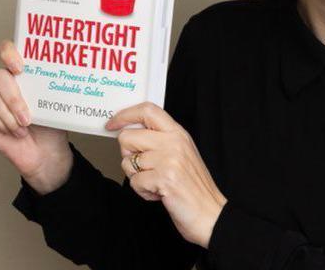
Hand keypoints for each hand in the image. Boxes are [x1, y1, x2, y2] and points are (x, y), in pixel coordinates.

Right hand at [0, 39, 70, 191]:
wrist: (46, 154)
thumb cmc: (52, 127)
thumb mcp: (55, 104)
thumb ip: (49, 87)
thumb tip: (59, 75)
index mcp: (24, 74)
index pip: (9, 51)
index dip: (9, 53)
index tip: (19, 68)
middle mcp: (7, 83)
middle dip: (14, 98)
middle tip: (27, 116)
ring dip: (10, 116)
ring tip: (25, 128)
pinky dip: (2, 124)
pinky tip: (14, 133)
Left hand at [104, 102, 226, 248]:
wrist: (211, 214)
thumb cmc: (194, 188)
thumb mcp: (181, 154)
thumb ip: (160, 140)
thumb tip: (130, 134)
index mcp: (178, 133)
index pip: (147, 110)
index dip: (124, 115)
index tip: (112, 124)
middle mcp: (173, 142)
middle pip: (127, 137)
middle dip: (127, 155)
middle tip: (143, 167)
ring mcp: (169, 159)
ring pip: (128, 161)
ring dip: (136, 177)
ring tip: (156, 182)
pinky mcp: (164, 178)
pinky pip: (134, 182)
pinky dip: (143, 191)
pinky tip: (159, 193)